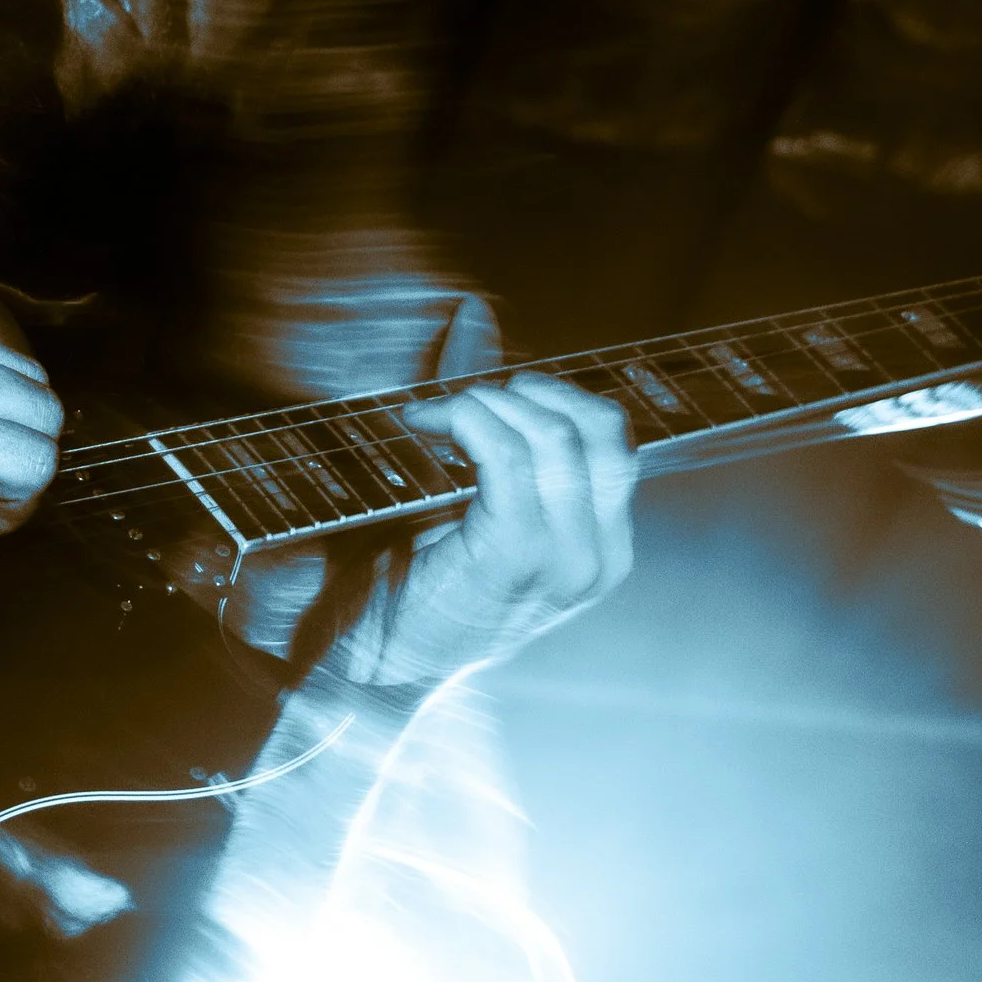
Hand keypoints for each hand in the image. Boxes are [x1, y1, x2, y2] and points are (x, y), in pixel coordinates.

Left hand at [335, 372, 635, 684]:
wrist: (367, 669)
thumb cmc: (407, 582)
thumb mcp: (462, 490)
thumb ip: (480, 408)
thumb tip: (474, 311)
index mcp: (600, 546)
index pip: (614, 439)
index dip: (551, 395)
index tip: (484, 397)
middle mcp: (597, 559)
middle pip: (599, 430)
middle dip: (525, 393)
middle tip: (459, 403)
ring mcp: (563, 564)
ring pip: (555, 438)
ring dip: (487, 405)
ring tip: (434, 417)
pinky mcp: (514, 560)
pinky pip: (510, 461)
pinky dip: (465, 423)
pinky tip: (424, 425)